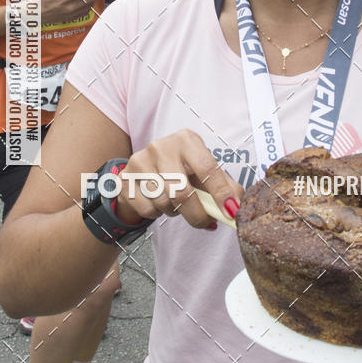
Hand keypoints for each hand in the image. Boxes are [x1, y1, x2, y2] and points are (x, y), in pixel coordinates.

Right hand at [113, 129, 242, 227]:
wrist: (143, 172)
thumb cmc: (181, 171)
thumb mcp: (203, 172)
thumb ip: (223, 186)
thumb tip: (236, 207)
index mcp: (186, 140)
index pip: (207, 167)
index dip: (220, 192)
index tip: (229, 211)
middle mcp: (161, 146)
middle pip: (182, 191)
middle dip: (197, 214)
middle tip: (205, 222)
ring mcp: (139, 161)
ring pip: (163, 202)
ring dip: (175, 212)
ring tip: (177, 204)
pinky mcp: (125, 178)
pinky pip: (146, 209)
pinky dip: (157, 214)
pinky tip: (158, 203)